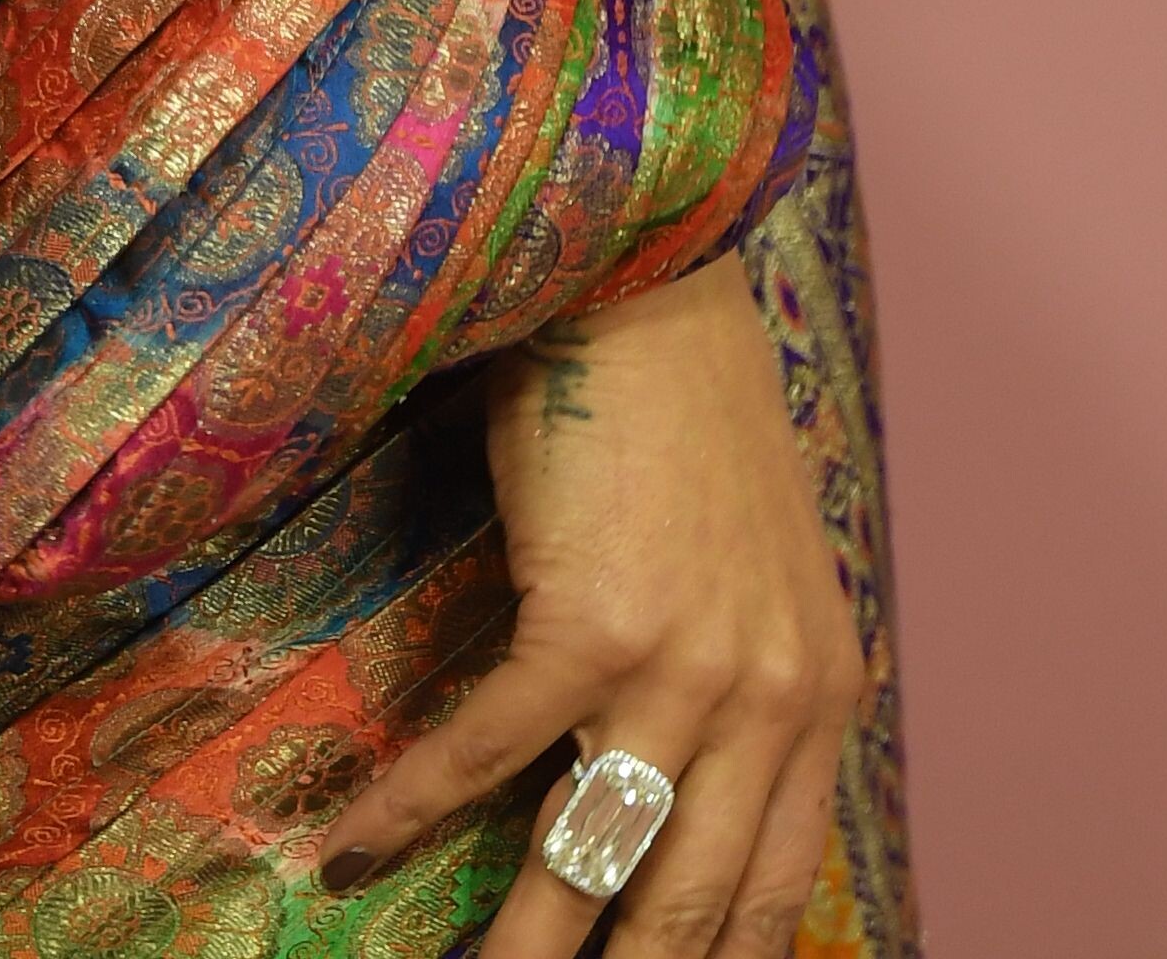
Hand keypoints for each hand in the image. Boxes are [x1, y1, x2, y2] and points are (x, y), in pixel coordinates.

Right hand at [321, 257, 865, 953]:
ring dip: (517, 954)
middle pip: (686, 913)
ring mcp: (686, 667)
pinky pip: (485, 752)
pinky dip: (404, 810)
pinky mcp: (591, 621)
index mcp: (821, 701)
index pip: (771, 901)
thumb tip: (676, 813)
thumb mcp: (762, 577)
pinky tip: (345, 851)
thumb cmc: (687, 418)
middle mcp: (772, 700)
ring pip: (589, 863)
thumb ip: (747, 697)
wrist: (649, 276)